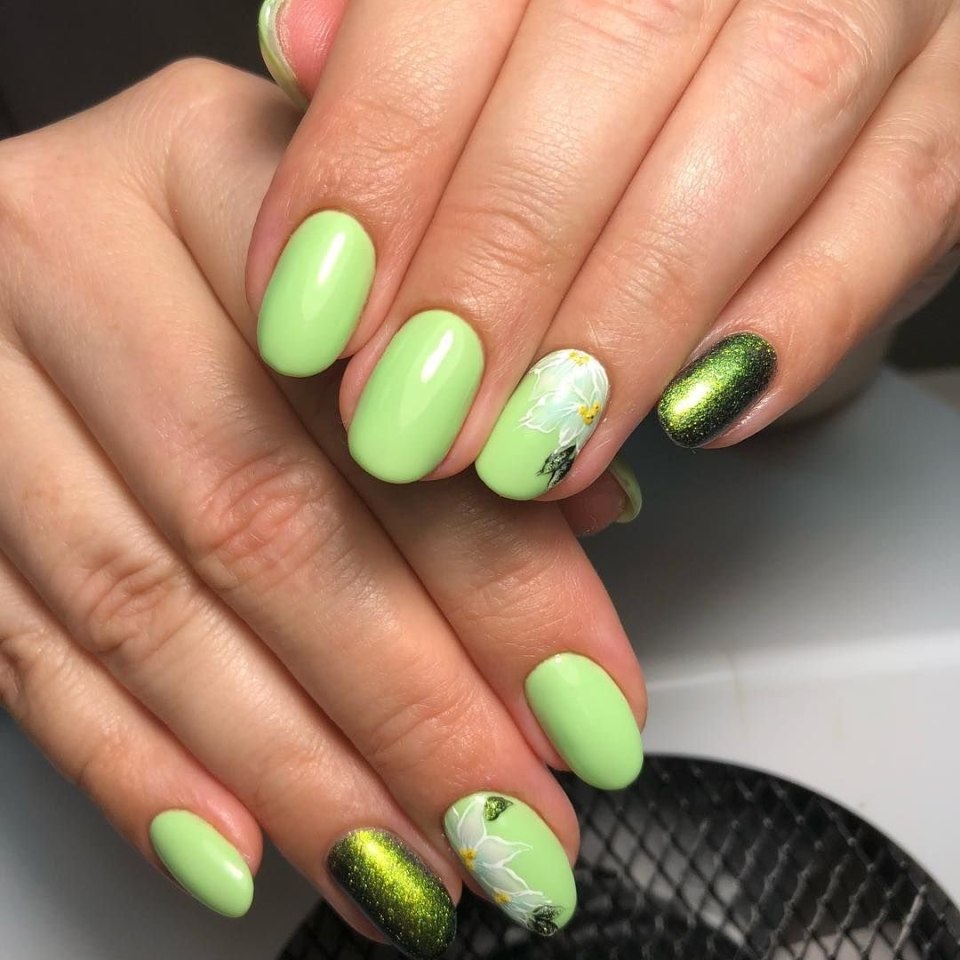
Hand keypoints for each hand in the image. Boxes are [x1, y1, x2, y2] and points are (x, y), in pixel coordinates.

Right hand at [0, 60, 644, 952]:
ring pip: (149, 610)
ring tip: (413, 864)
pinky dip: (140, 765)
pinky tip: (242, 846)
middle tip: (517, 824)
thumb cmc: (243, 241)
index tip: (588, 707)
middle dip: (412, 707)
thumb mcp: (356, 241)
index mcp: (209, 158)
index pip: (381, 405)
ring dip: (298, 769)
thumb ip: (469, 361)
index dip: (501, 580)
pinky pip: (23, 650)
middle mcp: (76, 253)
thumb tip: (591, 509)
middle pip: (266, 522)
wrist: (56, 230)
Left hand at [252, 0, 959, 500]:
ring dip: (629, 316)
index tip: (309, 316)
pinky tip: (699, 418)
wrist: (802, 30)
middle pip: (611, 52)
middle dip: (494, 263)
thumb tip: (298, 46)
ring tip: (526, 452)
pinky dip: (801, 321)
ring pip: (766, 126)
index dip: (375, 160)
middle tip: (408, 418)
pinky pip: (906, 203)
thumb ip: (405, 30)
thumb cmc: (621, 39)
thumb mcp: (504, 15)